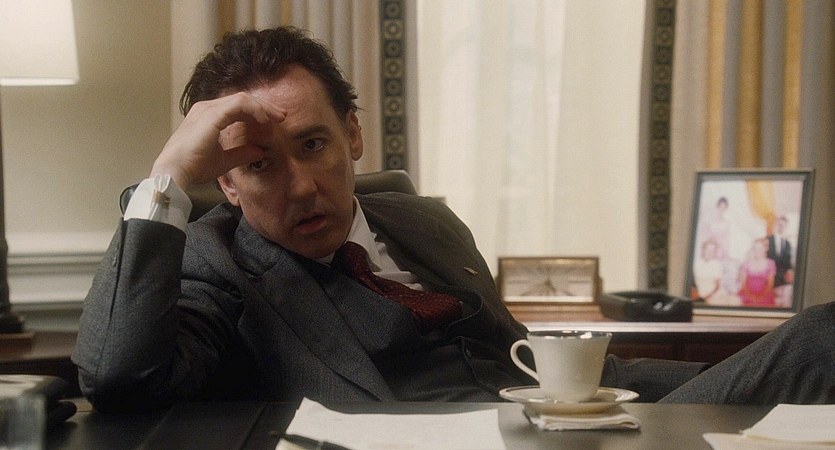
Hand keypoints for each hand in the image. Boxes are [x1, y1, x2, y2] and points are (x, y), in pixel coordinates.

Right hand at [150, 92, 285, 188]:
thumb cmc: (194, 167)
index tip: (274, 122)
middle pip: (242, 101)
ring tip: (278, 117)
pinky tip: (265, 119)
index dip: (257, 113)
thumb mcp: (224, 161)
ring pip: (243, 99)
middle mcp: (207, 109)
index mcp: (208, 117)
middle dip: (264, 107)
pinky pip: (240, 104)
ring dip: (263, 107)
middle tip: (282, 116)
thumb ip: (241, 154)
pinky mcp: (213, 114)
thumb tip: (260, 151)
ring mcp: (209, 109)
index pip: (237, 108)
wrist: (176, 172)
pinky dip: (255, 109)